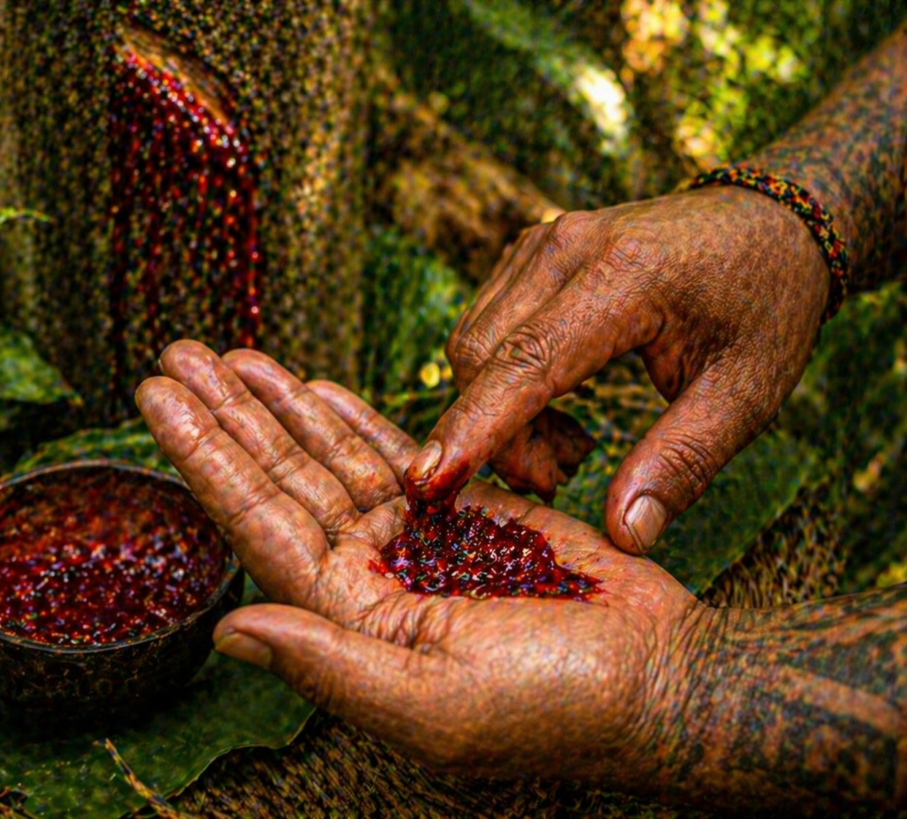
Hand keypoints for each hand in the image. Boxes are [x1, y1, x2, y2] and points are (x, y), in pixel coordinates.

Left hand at [136, 341, 705, 783]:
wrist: (661, 678)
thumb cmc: (560, 705)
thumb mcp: (434, 702)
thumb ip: (329, 664)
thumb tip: (230, 636)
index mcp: (351, 622)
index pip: (256, 524)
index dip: (205, 456)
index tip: (158, 397)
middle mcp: (371, 580)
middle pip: (282, 479)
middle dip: (229, 415)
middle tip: (177, 355)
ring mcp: (418, 541)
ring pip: (333, 459)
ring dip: (282, 405)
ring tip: (234, 355)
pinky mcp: (469, 510)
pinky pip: (397, 453)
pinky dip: (355, 419)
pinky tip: (316, 388)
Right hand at [409, 185, 829, 552]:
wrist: (767, 222)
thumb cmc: (763, 307)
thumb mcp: (747, 394)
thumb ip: (682, 463)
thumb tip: (622, 535)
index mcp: (627, 276)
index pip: (527, 360)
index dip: (475, 427)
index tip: (427, 483)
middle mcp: (567, 248)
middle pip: (479, 355)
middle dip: (497, 436)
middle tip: (562, 476)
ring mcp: (541, 244)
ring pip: (473, 344)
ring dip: (499, 414)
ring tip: (571, 446)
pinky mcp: (529, 254)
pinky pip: (486, 329)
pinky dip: (503, 384)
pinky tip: (557, 406)